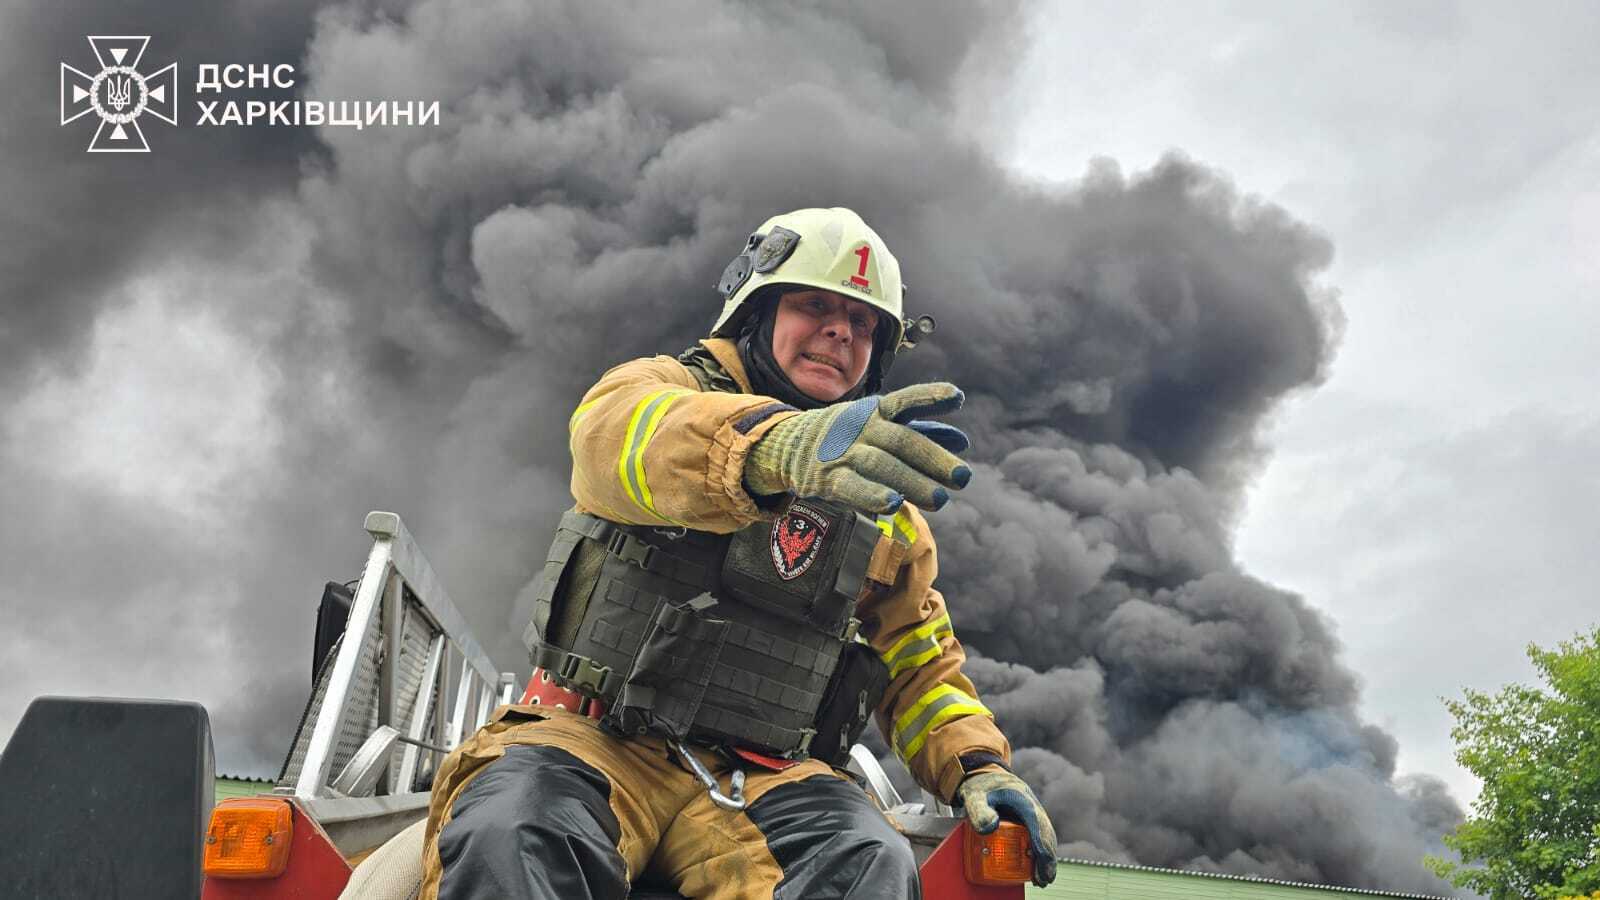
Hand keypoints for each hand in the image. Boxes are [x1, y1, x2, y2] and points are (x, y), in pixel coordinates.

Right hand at [743, 383, 971, 515]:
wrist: (787, 445)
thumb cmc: (848, 435)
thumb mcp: (881, 425)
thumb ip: (921, 430)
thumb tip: (962, 440)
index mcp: (876, 411)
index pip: (905, 401)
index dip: (930, 397)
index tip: (958, 398)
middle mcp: (861, 428)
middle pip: (901, 440)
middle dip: (933, 459)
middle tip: (963, 478)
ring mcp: (844, 452)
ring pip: (881, 465)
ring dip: (912, 482)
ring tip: (940, 500)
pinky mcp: (828, 479)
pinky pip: (852, 487)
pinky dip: (872, 495)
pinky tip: (894, 504)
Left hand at [956, 769, 1057, 886]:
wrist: (983, 774)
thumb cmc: (979, 785)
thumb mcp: (974, 796)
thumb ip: (979, 810)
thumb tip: (990, 828)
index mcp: (1021, 798)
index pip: (1036, 822)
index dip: (1041, 842)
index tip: (1043, 858)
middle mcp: (1031, 805)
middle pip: (1045, 832)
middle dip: (1047, 856)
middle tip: (1044, 878)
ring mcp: (1032, 812)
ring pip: (1044, 835)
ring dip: (1046, 856)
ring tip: (1042, 879)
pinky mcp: (1028, 819)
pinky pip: (1038, 835)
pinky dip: (1040, 851)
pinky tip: (1036, 866)